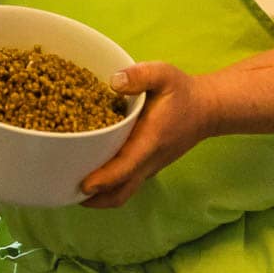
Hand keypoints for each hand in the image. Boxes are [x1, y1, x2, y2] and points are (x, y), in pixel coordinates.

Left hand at [79, 61, 216, 208]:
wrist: (207, 109)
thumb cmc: (183, 92)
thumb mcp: (164, 74)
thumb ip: (140, 75)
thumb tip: (113, 82)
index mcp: (151, 140)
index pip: (126, 167)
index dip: (104, 179)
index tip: (83, 185)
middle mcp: (149, 160)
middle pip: (121, 192)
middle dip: (95, 198)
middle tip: (66, 190)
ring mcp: (150, 167)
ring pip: (123, 192)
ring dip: (99, 196)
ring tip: (72, 186)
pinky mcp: (149, 166)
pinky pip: (127, 183)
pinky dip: (109, 185)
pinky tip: (92, 170)